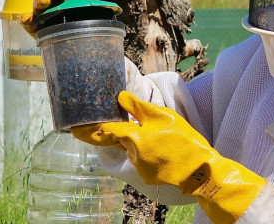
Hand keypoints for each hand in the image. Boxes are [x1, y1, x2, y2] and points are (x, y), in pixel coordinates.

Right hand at [21, 0, 94, 33]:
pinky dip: (27, 19)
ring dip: (42, 0)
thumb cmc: (81, 18)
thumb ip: (90, 1)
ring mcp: (43, 11)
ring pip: (40, 1)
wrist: (74, 38)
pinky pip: (29, 21)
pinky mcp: (35, 25)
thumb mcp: (89, 8)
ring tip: (46, 1)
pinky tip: (27, 18)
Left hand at [71, 91, 266, 222]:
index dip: (88, 130)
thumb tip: (119, 97)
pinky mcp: (148, 176)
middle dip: (127, 132)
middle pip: (122, 139)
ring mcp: (140, 168)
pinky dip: (150, 152)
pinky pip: (143, 159)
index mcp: (134, 137)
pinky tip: (167, 149)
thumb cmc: (184, 140)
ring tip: (166, 138)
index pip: (105, 132)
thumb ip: (138, 107)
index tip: (73, 128)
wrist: (201, 171)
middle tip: (141, 126)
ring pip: (133, 149)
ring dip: (142, 142)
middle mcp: (133, 154)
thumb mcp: (163, 116)